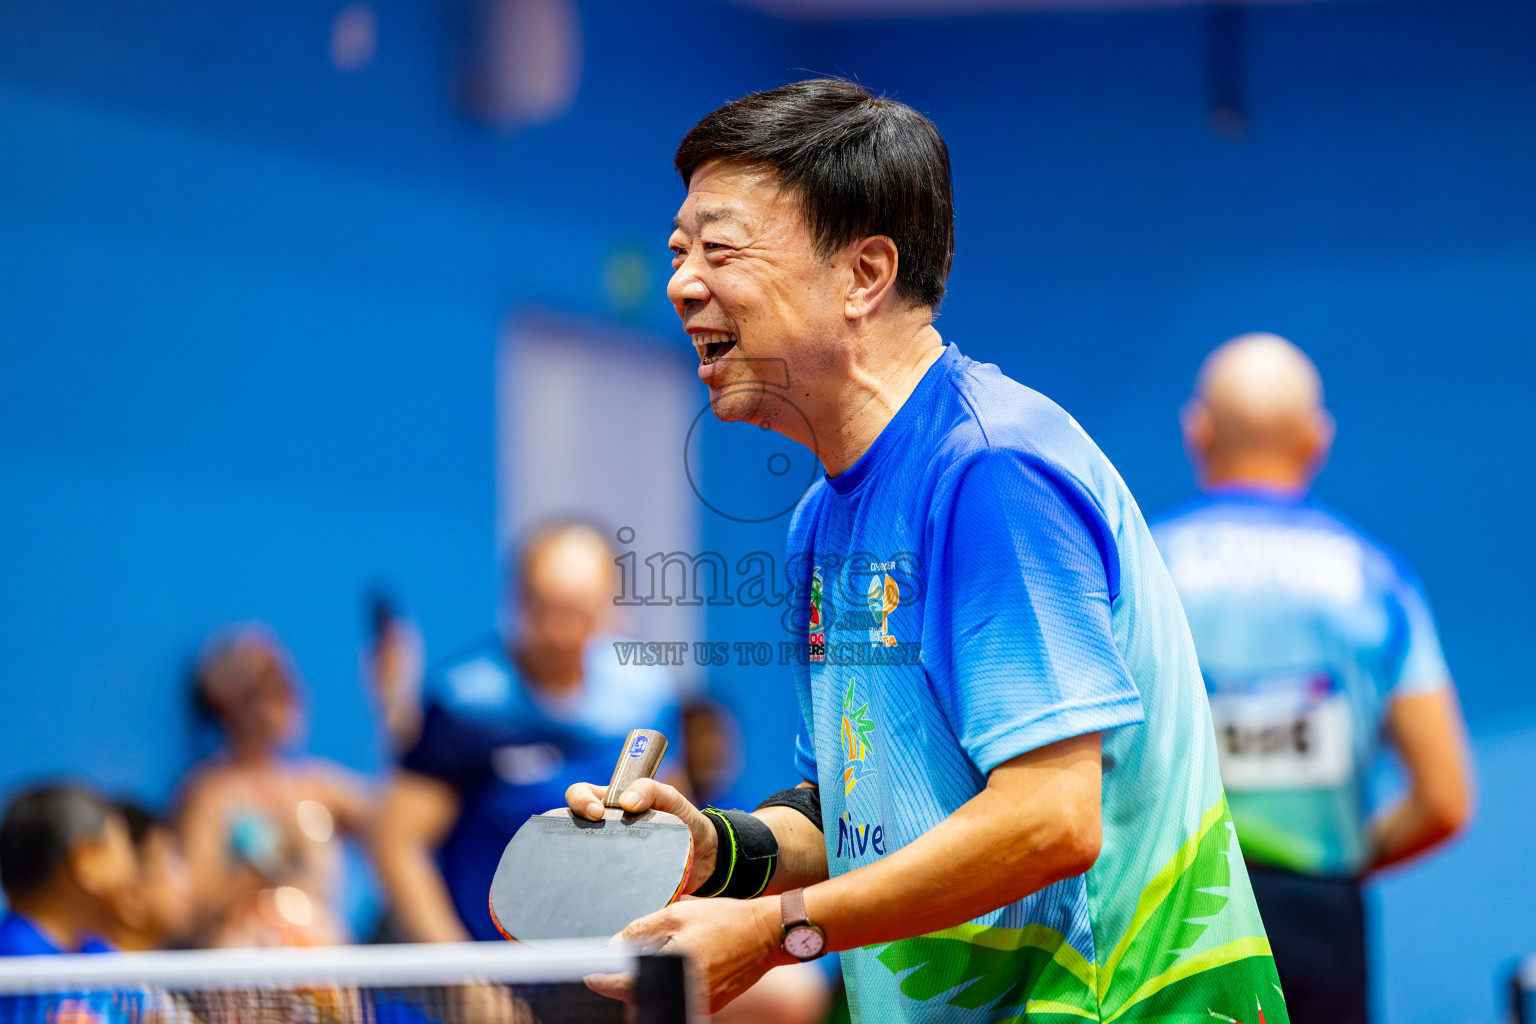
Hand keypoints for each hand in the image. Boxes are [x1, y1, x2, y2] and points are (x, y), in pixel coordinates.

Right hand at [565, 777, 718, 893]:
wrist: (706, 857)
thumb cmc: (686, 820)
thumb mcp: (672, 798)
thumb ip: (652, 790)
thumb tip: (626, 801)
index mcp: (612, 803)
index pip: (581, 794)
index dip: (580, 799)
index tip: (597, 811)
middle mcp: (604, 828)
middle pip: (571, 826)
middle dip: (570, 827)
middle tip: (595, 832)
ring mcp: (608, 855)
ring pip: (581, 856)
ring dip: (581, 859)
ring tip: (593, 864)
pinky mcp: (617, 878)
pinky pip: (600, 880)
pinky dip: (598, 884)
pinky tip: (603, 888)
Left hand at [584, 896, 789, 1012]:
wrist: (767, 934)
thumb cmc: (725, 920)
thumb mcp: (678, 913)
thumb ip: (641, 930)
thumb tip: (614, 945)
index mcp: (673, 971)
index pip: (625, 986)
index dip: (603, 980)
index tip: (588, 974)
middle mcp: (686, 994)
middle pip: (642, 996)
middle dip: (625, 982)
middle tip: (615, 964)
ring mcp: (700, 1002)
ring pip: (660, 997)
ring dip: (647, 983)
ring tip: (644, 961)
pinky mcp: (710, 1004)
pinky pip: (679, 996)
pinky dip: (668, 985)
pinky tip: (671, 963)